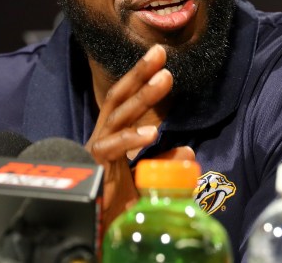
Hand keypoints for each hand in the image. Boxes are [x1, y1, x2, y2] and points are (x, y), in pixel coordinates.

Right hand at [85, 44, 177, 230]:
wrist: (93, 228)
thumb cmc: (117, 202)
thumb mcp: (149, 178)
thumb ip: (166, 163)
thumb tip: (188, 150)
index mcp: (115, 134)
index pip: (128, 98)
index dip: (142, 76)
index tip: (161, 57)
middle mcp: (104, 135)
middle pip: (120, 97)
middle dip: (139, 73)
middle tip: (159, 52)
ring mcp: (98, 149)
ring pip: (119, 115)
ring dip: (142, 96)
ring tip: (164, 79)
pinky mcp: (94, 167)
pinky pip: (112, 148)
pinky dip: (131, 139)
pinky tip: (152, 133)